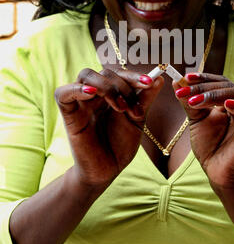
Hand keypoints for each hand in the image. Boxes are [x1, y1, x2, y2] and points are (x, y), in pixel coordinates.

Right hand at [55, 68, 163, 190]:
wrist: (107, 171)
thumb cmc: (120, 145)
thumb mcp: (136, 120)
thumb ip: (145, 99)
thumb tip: (159, 78)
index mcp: (110, 93)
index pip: (119, 73)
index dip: (134, 75)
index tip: (149, 83)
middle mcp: (95, 94)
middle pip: (105, 72)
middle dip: (123, 86)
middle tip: (132, 108)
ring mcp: (81, 102)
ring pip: (86, 75)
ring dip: (106, 87)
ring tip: (120, 107)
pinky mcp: (68, 114)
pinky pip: (63, 93)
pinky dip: (76, 89)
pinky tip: (92, 94)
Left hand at [174, 73, 233, 189]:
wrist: (216, 172)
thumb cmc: (209, 146)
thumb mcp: (196, 120)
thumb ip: (189, 101)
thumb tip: (177, 81)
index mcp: (230, 99)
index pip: (219, 81)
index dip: (203, 78)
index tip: (185, 78)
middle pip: (227, 85)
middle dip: (204, 88)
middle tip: (185, 92)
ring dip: (217, 95)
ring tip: (196, 101)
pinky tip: (227, 105)